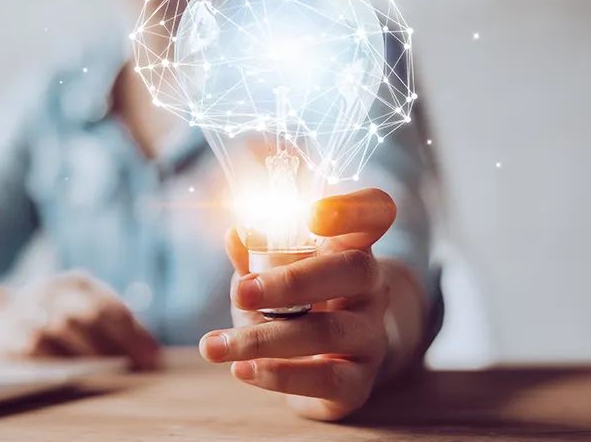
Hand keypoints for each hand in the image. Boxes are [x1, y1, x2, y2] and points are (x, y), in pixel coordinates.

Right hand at [0, 271, 159, 368]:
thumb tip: (150, 352)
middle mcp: (54, 289)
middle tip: (137, 368)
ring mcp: (30, 308)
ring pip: (64, 328)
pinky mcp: (9, 332)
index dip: (136, 334)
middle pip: (92, 312)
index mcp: (78, 283)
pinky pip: (36, 347)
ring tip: (109, 373)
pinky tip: (72, 374)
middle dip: (119, 343)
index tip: (153, 359)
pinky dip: (56, 361)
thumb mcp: (80, 311)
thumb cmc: (52, 320)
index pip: (113, 306)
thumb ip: (111, 326)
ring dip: (90, 354)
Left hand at [199, 189, 396, 420]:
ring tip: (215, 345)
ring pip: (329, 331)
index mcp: (352, 247)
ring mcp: (370, 335)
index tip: (313, 213)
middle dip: (292, 281)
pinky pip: (326, 379)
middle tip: (242, 292)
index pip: (375, 213)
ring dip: (264, 338)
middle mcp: (371, 287)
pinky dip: (278, 374)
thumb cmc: (296, 306)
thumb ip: (255, 257)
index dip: (352, 209)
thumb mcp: (272, 276)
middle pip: (353, 270)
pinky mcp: (359, 382)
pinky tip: (240, 369)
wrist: (326, 367)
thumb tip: (235, 235)